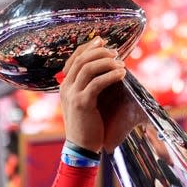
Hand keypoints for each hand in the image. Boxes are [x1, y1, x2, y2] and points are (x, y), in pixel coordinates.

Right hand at [59, 37, 146, 152]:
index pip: (74, 58)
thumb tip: (107, 71)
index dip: (88, 47)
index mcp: (65, 85)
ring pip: (88, 68)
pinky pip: (97, 83)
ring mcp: (72, 95)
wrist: (81, 146)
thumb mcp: (85, 102)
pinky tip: (122, 74)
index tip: (102, 40)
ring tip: (121, 64)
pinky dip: (111, 76)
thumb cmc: (88, 125)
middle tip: (116, 52)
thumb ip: (90, 87)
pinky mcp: (83, 103)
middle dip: (100, 52)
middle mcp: (66, 87)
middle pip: (81, 60)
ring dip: (107, 62)